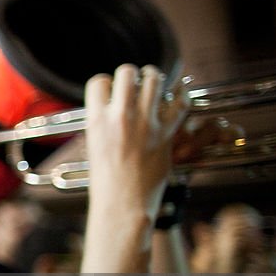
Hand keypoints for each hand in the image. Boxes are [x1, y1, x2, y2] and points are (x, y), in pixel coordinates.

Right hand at [85, 64, 189, 220]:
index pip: (99, 82)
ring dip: (154, 77)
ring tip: (154, 81)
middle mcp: (121, 117)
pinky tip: (178, 93)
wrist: (123, 202)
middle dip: (130, 74)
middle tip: (134, 82)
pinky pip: (180, 103)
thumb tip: (111, 109)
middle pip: (127, 72)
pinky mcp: (166, 133)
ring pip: (154, 80)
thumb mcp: (94, 146)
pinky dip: (181, 94)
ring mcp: (145, 124)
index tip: (111, 90)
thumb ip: (103, 123)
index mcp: (97, 120)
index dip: (106, 83)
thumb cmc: (106, 180)